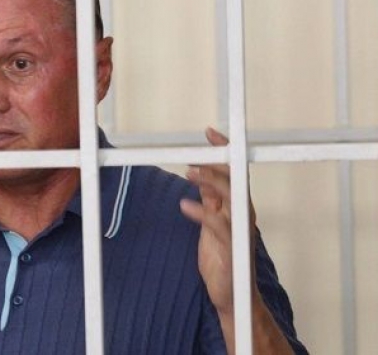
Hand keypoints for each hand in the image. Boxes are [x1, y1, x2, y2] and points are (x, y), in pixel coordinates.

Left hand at [179, 127, 256, 315]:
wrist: (231, 294)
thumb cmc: (223, 258)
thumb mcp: (211, 222)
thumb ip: (208, 199)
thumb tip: (199, 174)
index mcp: (237, 207)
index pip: (233, 172)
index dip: (224, 151)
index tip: (211, 133)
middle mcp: (242, 215)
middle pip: (234, 180)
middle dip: (216, 162)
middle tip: (194, 153)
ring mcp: (238, 232)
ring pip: (230, 198)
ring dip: (211, 182)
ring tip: (190, 172)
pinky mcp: (231, 249)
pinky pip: (218, 226)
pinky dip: (202, 213)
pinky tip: (185, 205)